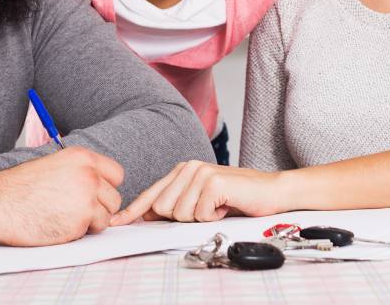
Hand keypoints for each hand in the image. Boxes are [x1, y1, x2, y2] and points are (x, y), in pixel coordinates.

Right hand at [0, 147, 123, 245]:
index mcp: (82, 157)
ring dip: (91, 222)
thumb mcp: (54, 164)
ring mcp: (86, 200)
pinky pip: (92, 232)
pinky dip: (79, 232)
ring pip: (107, 217)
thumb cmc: (20, 186)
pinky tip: (58, 225)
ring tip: (65, 217)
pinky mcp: (79, 223)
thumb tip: (100, 184)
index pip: (117, 174)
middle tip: (77, 210)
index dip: (106, 187)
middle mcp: (89, 175)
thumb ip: (80, 171)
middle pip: (115, 198)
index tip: (95, 194)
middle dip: (100, 207)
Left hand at [109, 161, 282, 225]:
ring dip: (200, 218)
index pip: (152, 194)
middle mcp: (188, 168)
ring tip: (217, 207)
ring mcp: (200, 173)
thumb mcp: (202, 200)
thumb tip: (148, 216)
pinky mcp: (213, 182)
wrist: (271, 191)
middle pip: (162, 209)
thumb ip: (176, 204)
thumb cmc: (237, 197)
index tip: (118, 222)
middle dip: (182, 218)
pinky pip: (199, 214)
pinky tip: (226, 206)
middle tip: (206, 210)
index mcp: (182, 171)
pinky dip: (214, 217)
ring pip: (179, 214)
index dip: (133, 210)